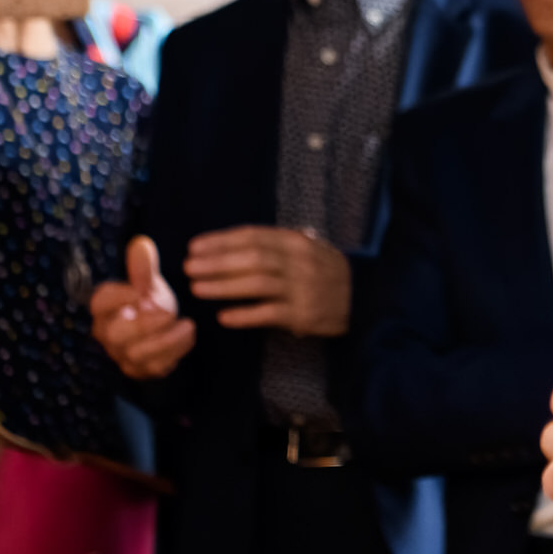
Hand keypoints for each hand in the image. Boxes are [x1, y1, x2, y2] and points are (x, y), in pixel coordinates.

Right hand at [90, 235, 195, 379]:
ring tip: (187, 324)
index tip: (141, 291)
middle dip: (142, 323)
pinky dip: (175, 352)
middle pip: (114, 333)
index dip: (119, 296)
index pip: (100, 301)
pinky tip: (189, 336)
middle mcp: (109, 333)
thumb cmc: (150, 303)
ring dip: (164, 340)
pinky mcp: (141, 370)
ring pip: (136, 353)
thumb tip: (141, 242)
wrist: (162, 332)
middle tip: (167, 311)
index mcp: (106, 309)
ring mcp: (123, 355)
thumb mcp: (149, 284)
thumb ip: (143, 268)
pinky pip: (154, 367)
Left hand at [181, 226, 350, 336]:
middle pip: (252, 258)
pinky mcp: (304, 315)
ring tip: (197, 289)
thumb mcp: (308, 248)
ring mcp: (302, 289)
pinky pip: (269, 314)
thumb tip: (230, 243)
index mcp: (297, 242)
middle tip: (188, 267)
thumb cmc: (326, 271)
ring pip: (257, 284)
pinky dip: (245, 315)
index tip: (194, 246)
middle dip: (217, 262)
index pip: (254, 236)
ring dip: (224, 286)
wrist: (363, 298)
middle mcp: (299, 262)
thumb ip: (276, 244)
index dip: (221, 241)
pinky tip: (224, 317)